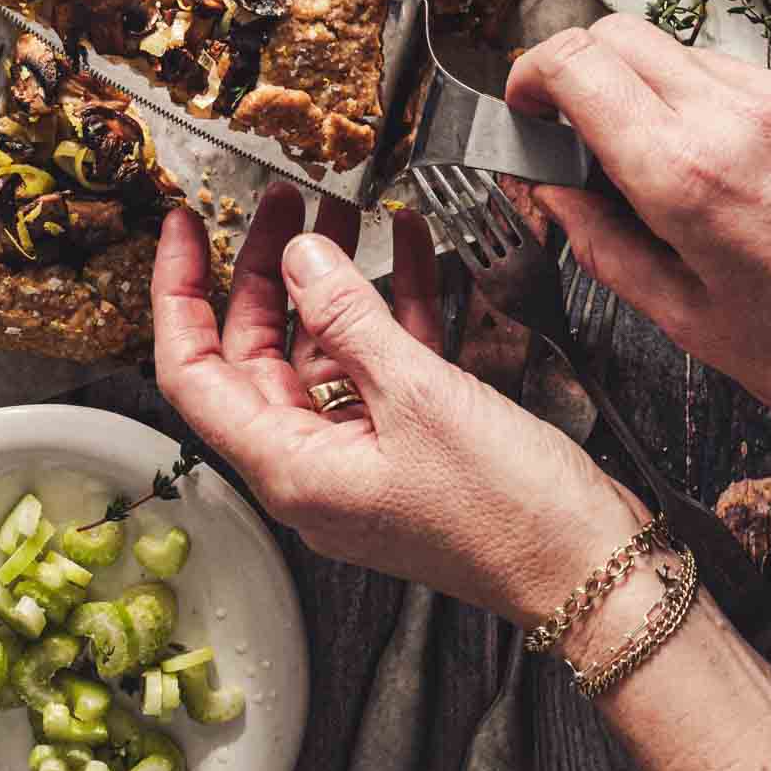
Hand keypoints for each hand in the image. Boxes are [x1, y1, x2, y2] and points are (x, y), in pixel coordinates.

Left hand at [153, 184, 641, 622]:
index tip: (183, 227)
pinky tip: (409, 247)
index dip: (178, 292)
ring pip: (325, 347)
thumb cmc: (506, 515)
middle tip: (285, 199)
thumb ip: (350, 318)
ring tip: (345, 207)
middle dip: (268, 268)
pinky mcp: (414, 442)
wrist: (592, 570)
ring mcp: (363, 453)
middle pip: (258, 349)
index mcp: (289, 466)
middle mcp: (314, 463)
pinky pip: (384, 359)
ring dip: (335, 276)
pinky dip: (393, 300)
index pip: (193, 371)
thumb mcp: (416, 396)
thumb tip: (301, 258)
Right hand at [507, 14, 770, 464]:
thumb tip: (552, 188)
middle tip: (586, 130)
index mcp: (690, 176)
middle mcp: (745, 117)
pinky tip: (763, 176)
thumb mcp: (686, 320)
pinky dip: (739, 112)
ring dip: (666, 96)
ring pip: (692, 55)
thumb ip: (600, 239)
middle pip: (622, 33)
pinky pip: (763, 79)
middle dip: (586, 73)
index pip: (576, 65)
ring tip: (690, 173)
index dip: (533, 75)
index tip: (529, 105)